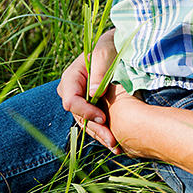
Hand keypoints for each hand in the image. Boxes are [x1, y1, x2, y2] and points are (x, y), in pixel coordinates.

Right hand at [57, 29, 119, 151]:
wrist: (120, 47)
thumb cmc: (111, 45)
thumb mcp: (105, 52)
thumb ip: (99, 71)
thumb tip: (93, 93)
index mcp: (71, 78)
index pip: (71, 101)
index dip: (86, 112)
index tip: (104, 117)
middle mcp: (73, 92)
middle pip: (79, 116)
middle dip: (95, 129)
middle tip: (112, 140)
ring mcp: (82, 101)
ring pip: (86, 124)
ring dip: (100, 136)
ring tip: (115, 146)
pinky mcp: (93, 107)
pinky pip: (94, 123)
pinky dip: (104, 132)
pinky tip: (116, 143)